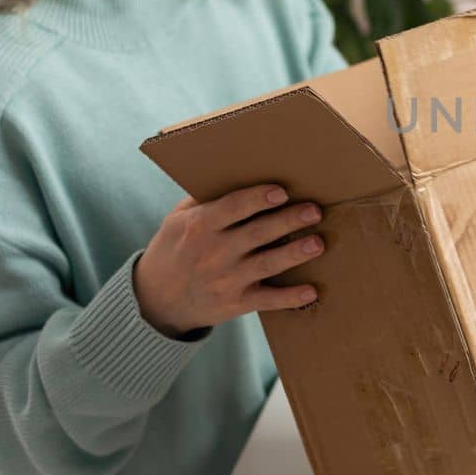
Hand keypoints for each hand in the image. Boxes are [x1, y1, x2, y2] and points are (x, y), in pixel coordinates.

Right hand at [133, 184, 323, 337]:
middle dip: (287, 221)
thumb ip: (205, 199)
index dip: (257, 199)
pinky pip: (267, 300)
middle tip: (314, 210)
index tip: (281, 191)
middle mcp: (214, 253)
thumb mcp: (178, 220)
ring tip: (318, 243)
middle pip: (257, 233)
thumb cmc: (174, 249)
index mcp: (200, 226)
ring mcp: (226, 280)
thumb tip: (236, 171)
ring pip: (266, 264)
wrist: (156, 300)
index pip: (232, 208)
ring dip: (294, 254)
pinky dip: (290, 298)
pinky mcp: (235, 304)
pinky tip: (312, 291)